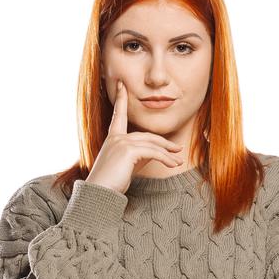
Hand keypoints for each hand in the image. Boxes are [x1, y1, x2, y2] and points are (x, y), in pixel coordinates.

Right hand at [86, 78, 184, 193]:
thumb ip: (138, 155)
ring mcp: (121, 142)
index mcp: (112, 138)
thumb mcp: (126, 166)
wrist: (100, 194)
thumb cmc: (111, 183)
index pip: (118, 115)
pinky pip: (153, 152)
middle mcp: (115, 138)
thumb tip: (156, 153)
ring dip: (168, 153)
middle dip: (164, 143)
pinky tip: (174, 165)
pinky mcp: (128, 150)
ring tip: (179, 161)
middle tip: (178, 149)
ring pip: (152, 144)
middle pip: (147, 136)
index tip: (121, 84)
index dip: (120, 99)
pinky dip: (166, 158)